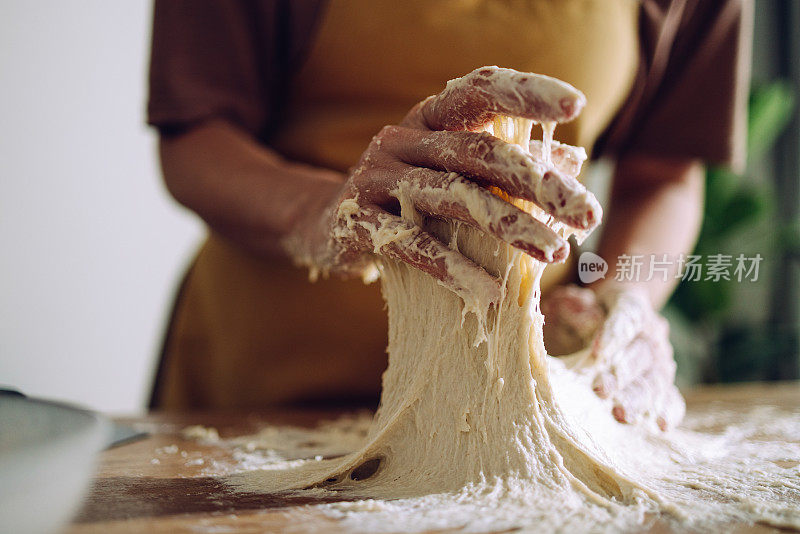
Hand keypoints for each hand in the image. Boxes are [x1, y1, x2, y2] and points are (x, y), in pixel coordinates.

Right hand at [283, 67, 600, 306]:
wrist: (326, 226)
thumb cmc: (405, 199)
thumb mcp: (451, 173)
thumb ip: (505, 164)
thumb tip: (573, 161)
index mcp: (428, 119)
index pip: (479, 90)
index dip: (526, 92)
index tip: (576, 104)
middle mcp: (401, 139)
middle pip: (477, 152)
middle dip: (537, 182)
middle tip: (587, 212)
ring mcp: (375, 178)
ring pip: (450, 196)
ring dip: (509, 225)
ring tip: (556, 252)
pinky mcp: (357, 222)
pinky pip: (410, 245)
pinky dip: (453, 268)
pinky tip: (492, 291)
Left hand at [542, 284, 684, 430]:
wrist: (596, 321)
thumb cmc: (577, 313)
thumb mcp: (567, 305)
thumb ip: (573, 307)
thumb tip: (587, 314)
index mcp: (631, 305)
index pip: (629, 313)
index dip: (614, 332)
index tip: (596, 352)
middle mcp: (651, 332)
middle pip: (643, 351)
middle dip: (622, 373)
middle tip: (600, 390)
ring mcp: (660, 360)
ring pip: (655, 379)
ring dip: (639, 398)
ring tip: (621, 414)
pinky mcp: (661, 385)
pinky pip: (672, 398)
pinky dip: (668, 412)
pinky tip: (659, 426)